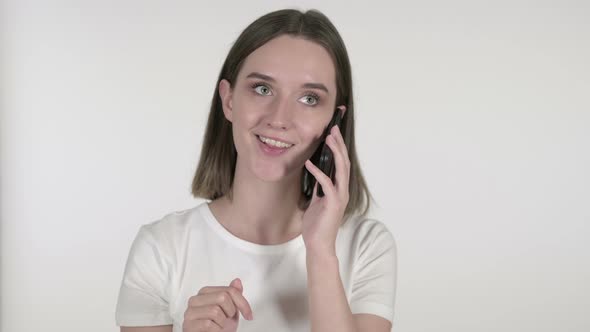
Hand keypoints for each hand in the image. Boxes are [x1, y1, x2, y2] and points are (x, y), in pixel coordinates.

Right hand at [182, 278, 253, 331]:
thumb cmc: (219, 327)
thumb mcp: (230, 310)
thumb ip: (233, 295)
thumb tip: (237, 281)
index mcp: (205, 292)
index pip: (229, 290)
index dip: (242, 303)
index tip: (249, 315)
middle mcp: (195, 299)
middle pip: (223, 297)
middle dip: (230, 312)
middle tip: (227, 320)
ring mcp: (190, 312)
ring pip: (215, 311)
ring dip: (222, 323)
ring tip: (218, 326)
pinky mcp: (188, 324)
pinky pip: (208, 324)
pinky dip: (216, 330)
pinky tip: (213, 331)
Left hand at [302, 120, 350, 254]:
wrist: (318, 245)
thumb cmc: (316, 225)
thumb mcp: (317, 202)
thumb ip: (319, 189)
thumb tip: (316, 176)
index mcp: (339, 189)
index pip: (341, 164)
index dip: (339, 148)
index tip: (333, 133)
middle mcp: (342, 191)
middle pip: (344, 162)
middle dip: (339, 144)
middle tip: (334, 129)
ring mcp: (340, 197)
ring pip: (341, 170)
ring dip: (335, 153)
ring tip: (329, 138)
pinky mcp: (333, 203)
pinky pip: (326, 183)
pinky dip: (318, 172)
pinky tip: (309, 163)